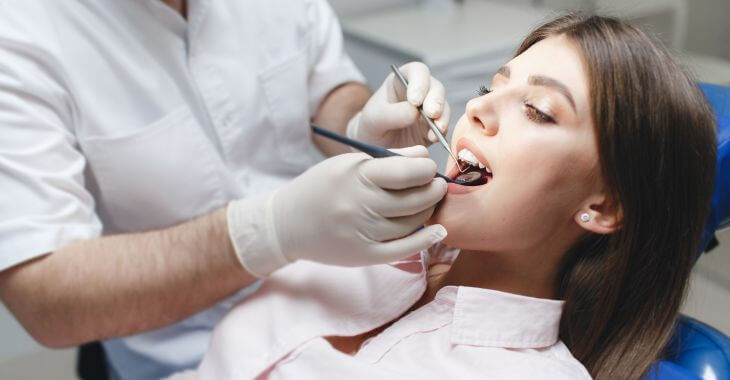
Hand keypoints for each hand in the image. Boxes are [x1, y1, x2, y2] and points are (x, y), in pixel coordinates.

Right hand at [227, 146, 447, 275]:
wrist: (287, 224)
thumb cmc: (321, 187)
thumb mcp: (349, 164)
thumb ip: (387, 160)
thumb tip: (424, 157)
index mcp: (356, 177)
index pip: (405, 172)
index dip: (426, 169)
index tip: (429, 168)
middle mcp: (360, 206)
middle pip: (413, 200)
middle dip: (433, 190)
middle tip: (437, 185)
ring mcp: (362, 233)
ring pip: (412, 223)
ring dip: (428, 211)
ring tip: (428, 202)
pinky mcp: (364, 255)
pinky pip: (403, 249)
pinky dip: (425, 240)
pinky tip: (438, 231)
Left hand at [346, 62, 450, 148]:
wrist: (374, 146)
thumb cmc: (371, 126)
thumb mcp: (374, 119)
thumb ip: (392, 114)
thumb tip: (415, 112)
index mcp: (402, 81)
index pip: (417, 71)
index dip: (420, 82)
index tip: (415, 100)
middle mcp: (419, 92)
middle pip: (435, 88)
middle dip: (436, 100)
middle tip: (432, 113)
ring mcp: (428, 110)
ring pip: (443, 107)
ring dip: (442, 117)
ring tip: (437, 129)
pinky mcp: (434, 128)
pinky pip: (443, 127)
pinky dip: (441, 132)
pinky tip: (434, 138)